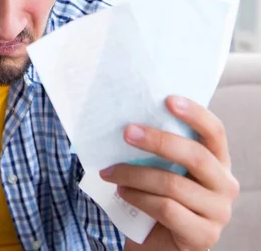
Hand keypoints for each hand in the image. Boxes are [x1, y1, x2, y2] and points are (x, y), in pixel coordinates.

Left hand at [99, 95, 239, 250]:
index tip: (168, 99)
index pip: (215, 132)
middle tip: (126, 132)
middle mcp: (224, 185)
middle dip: (157, 141)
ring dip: (135, 174)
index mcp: (218, 161)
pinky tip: (122, 192)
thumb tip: (128, 118)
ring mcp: (218, 212)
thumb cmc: (157, 195)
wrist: (157, 240)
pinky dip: (138, 197)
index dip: (196, 114)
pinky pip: (166, 209)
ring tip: (111, 171)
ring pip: (173, 184)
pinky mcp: (203, 236)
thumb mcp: (162, 167)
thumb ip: (158, 147)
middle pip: (195, 156)